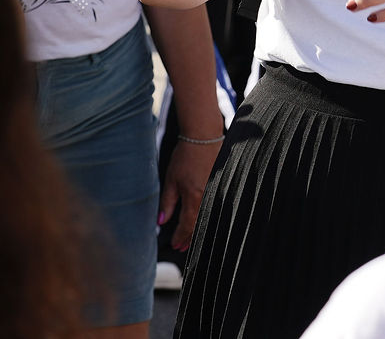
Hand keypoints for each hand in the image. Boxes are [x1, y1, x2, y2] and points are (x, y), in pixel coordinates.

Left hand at [158, 133, 220, 251]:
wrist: (203, 137)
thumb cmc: (185, 156)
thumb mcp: (171, 179)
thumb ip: (167, 203)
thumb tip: (161, 222)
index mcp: (194, 197)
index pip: (187, 225)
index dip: (180, 237)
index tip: (174, 245)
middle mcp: (208, 197)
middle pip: (200, 225)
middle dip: (190, 238)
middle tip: (181, 247)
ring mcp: (218, 192)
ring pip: (209, 218)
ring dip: (199, 229)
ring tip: (190, 238)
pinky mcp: (223, 186)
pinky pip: (216, 207)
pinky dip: (208, 217)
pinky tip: (203, 220)